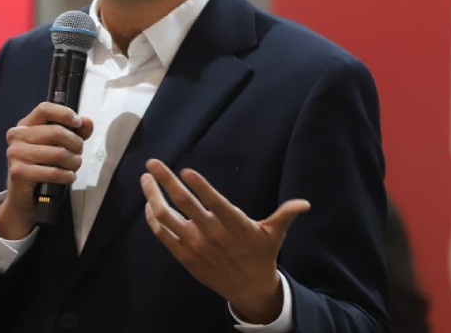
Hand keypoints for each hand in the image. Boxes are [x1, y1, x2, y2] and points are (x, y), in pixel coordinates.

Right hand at [0, 102, 92, 239]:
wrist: (24, 196)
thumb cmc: (43, 167)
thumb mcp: (59, 146)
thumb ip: (74, 132)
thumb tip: (87, 121)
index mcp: (25, 125)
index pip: (45, 109)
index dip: (64, 113)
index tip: (78, 123)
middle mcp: (17, 136)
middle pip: (56, 132)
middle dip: (76, 144)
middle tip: (78, 153)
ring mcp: (15, 153)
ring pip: (58, 153)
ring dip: (74, 162)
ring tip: (74, 166)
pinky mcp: (18, 172)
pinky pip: (53, 172)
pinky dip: (67, 176)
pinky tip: (68, 177)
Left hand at [140, 158, 309, 323]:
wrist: (248, 289)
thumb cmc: (261, 255)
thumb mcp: (274, 234)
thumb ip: (285, 215)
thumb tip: (304, 204)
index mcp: (235, 225)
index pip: (215, 202)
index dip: (201, 186)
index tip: (186, 170)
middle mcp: (212, 234)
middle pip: (184, 203)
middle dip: (166, 181)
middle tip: (153, 162)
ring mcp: (195, 245)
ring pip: (166, 217)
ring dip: (152, 196)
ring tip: (146, 179)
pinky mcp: (184, 256)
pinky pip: (162, 234)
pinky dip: (152, 218)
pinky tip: (149, 204)